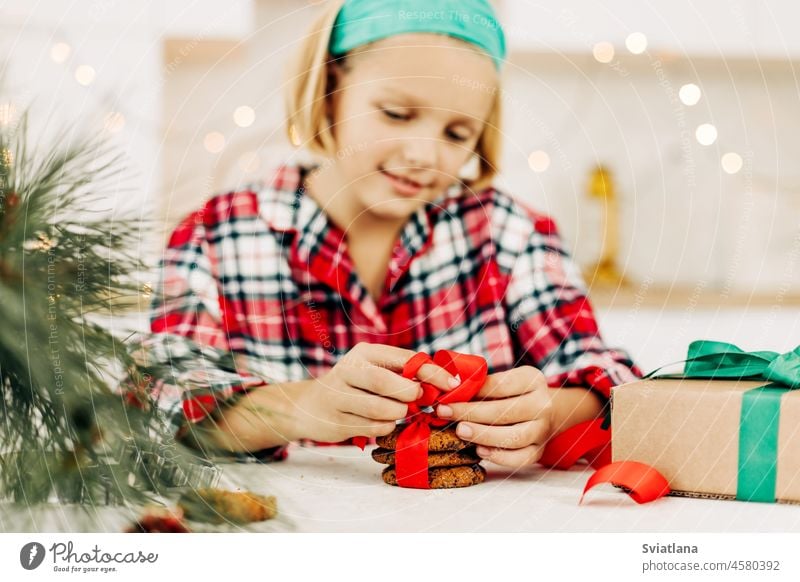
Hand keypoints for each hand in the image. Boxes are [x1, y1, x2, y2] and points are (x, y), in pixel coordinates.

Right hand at [296, 342, 457, 442]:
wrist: (310, 406)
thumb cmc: (353, 387)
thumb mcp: (373, 370)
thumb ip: (403, 373)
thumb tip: (443, 383)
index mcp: (364, 353)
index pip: (405, 359)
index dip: (432, 372)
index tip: (452, 384)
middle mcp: (348, 370)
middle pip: (388, 382)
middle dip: (410, 395)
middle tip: (419, 401)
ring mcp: (339, 396)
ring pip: (382, 409)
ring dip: (399, 414)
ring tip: (399, 413)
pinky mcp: (336, 421)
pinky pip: (373, 427)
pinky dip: (385, 427)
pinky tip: (381, 422)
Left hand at [435, 366, 553, 468]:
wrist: (551, 410)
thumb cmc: (517, 393)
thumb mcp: (505, 380)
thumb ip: (482, 385)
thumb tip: (451, 392)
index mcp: (532, 380)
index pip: (500, 386)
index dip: (471, 392)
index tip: (447, 397)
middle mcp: (542, 405)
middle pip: (505, 412)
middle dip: (470, 413)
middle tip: (446, 413)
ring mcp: (543, 430)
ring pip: (514, 437)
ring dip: (483, 435)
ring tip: (460, 431)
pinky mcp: (539, 451)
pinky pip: (520, 459)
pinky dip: (499, 457)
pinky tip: (479, 450)